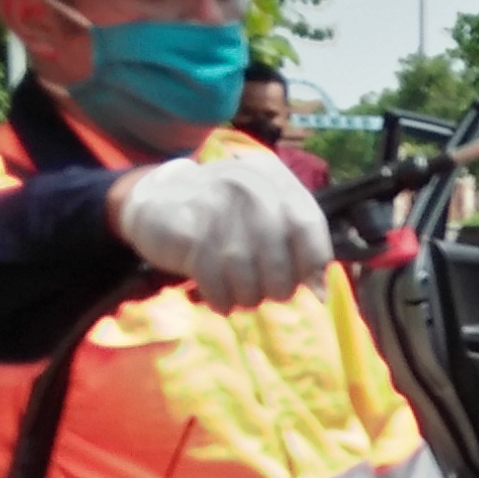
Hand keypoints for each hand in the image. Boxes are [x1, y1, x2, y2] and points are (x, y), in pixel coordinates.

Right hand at [112, 150, 332, 311]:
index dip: (312, 261)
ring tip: (243, 298)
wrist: (157, 200)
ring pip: (244, 268)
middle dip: (278, 286)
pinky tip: (221, 300)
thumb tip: (321, 294)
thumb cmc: (222, 216)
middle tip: (268, 295)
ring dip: (248, 295)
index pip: (308, 223)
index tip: (308, 285)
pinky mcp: (186, 226)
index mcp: (273, 177)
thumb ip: (297, 247)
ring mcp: (214, 203)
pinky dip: (221, 298)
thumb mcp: (263, 218)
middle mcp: (246, 184)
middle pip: (277, 252)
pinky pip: (212, 276)